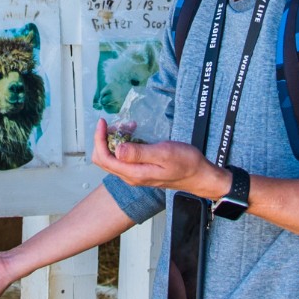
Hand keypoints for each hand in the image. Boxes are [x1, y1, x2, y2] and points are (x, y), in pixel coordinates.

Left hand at [92, 118, 230, 198]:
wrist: (199, 175)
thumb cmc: (185, 163)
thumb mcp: (163, 153)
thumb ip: (139, 153)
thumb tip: (116, 150)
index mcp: (133, 173)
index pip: (104, 158)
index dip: (99, 138)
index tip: (103, 122)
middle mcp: (130, 176)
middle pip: (104, 159)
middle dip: (104, 139)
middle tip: (116, 124)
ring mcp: (135, 174)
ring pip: (113, 157)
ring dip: (115, 140)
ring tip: (129, 126)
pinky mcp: (141, 170)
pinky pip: (124, 158)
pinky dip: (125, 144)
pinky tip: (135, 134)